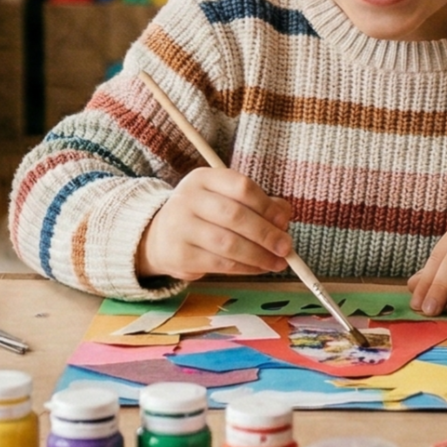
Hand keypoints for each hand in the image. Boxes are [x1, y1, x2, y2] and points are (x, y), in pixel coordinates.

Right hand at [136, 168, 295, 281]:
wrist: (160, 237)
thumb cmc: (204, 216)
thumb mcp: (226, 200)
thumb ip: (258, 203)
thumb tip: (285, 215)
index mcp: (203, 178)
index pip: (240, 186)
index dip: (266, 205)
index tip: (284, 221)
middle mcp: (188, 199)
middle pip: (235, 215)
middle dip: (266, 233)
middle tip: (286, 247)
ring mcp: (181, 227)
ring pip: (228, 243)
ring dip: (259, 255)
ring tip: (278, 262)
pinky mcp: (180, 255)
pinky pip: (220, 263)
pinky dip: (245, 268)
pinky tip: (258, 268)